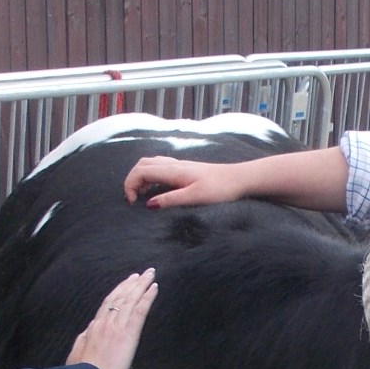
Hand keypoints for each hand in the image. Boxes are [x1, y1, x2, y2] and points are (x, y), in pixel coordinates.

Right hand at [66, 269, 156, 368]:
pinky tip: (154, 287)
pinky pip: (140, 310)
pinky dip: (147, 297)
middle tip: (140, 274)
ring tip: (149, 274)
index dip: (117, 292)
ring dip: (141, 285)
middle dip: (130, 284)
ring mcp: (116, 326)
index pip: (107, 305)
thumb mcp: (76, 354)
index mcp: (93, 329)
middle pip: (120, 298)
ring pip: (130, 299)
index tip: (125, 284)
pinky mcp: (128, 333)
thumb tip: (88, 330)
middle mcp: (105, 323)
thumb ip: (83, 340)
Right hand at [123, 156, 252, 208]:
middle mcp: (174, 165)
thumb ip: (171, 199)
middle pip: (142, 164)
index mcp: (173, 171)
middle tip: (133, 199)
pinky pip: (161, 167)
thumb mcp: (195, 197)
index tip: (133, 203)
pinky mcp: (186, 169)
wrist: (239, 179)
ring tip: (142, 195)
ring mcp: (180, 165)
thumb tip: (149, 204)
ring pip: (151, 164)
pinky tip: (158, 189)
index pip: (141, 171)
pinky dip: (151, 176)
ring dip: (141, 177)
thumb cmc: (221, 188)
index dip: (130, 185)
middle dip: (132, 180)